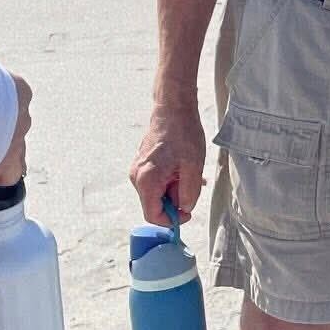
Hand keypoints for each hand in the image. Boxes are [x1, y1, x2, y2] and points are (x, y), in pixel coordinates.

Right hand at [129, 101, 207, 225]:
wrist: (173, 109)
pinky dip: (171, 180)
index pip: (153, 215)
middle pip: (155, 204)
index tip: (187, 212)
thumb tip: (184, 209)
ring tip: (191, 173)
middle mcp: (137, 177)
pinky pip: (156, 182)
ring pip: (157, 193)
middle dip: (175, 201)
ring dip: (175, 189)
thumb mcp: (193, 166)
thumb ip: (188, 193)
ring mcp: (138, 170)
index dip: (171, 220)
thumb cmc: (183, 133)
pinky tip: (184, 168)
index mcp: (147, 180)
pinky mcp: (143, 164)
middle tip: (193, 186)